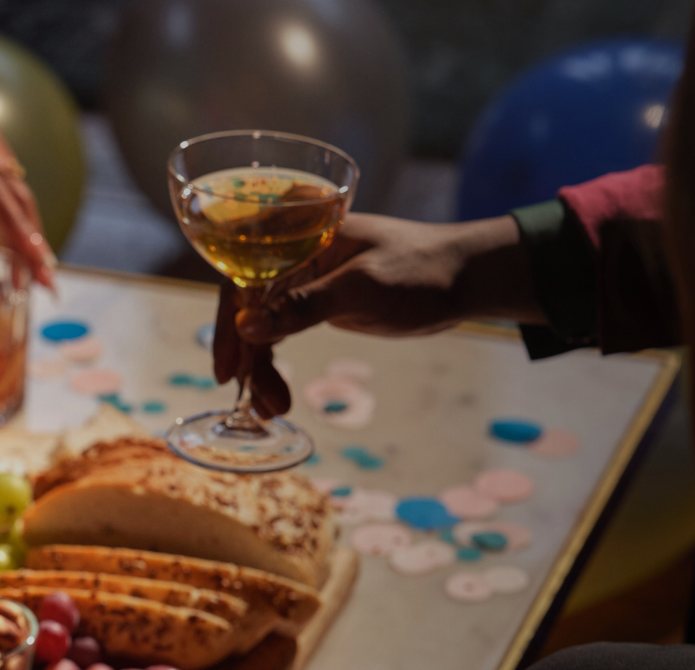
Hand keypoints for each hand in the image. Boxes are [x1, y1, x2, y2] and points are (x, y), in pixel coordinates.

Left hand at [0, 4, 55, 287]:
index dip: (20, 235)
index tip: (37, 265)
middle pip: (19, 199)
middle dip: (35, 244)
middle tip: (46, 285)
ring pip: (20, 188)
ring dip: (31, 228)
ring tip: (34, 268)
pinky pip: (12, 174)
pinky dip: (20, 207)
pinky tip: (20, 234)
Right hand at [213, 214, 537, 417]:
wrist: (466, 279)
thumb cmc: (421, 272)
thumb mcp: (361, 290)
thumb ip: (301, 306)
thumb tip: (246, 327)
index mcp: (299, 236)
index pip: (242, 278)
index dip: (229, 324)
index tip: (228, 370)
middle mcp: (293, 255)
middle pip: (246, 307)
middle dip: (247, 357)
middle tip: (252, 399)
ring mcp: (303, 280)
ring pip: (260, 326)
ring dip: (261, 368)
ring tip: (272, 408)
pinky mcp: (316, 302)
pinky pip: (280, 333)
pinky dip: (276, 363)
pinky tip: (278, 393)